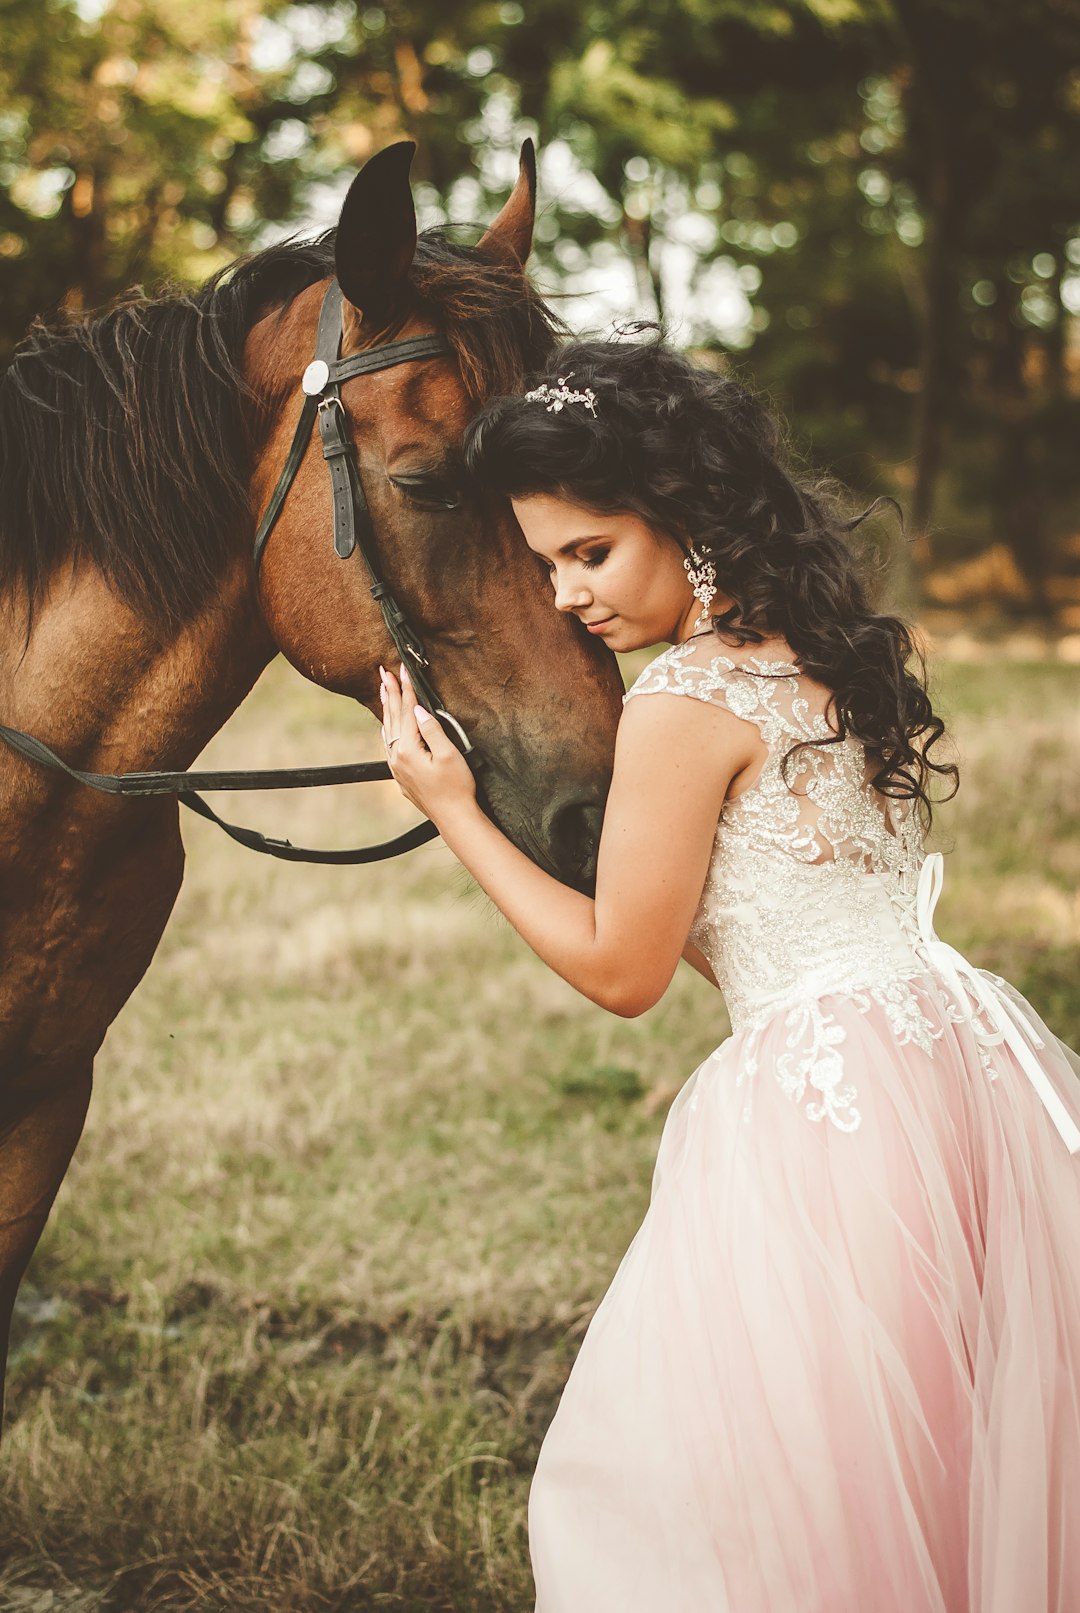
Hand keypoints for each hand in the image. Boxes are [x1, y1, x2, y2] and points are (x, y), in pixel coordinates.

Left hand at [379, 662, 477, 825]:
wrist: (454, 818)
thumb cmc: (457, 788)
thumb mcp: (449, 755)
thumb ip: (432, 729)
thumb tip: (418, 709)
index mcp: (408, 749)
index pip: (407, 711)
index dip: (406, 688)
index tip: (402, 669)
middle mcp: (397, 758)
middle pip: (393, 718)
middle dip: (391, 693)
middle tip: (384, 672)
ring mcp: (397, 768)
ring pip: (388, 731)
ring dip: (387, 709)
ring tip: (384, 690)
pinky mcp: (401, 776)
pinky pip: (390, 746)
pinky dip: (388, 729)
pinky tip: (387, 724)